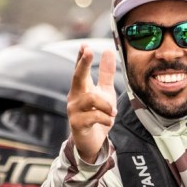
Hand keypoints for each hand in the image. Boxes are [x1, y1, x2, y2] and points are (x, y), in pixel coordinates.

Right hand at [66, 43, 116, 162]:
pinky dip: (105, 118)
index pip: (80, 69)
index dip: (82, 57)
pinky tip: (109, 121)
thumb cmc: (97, 114)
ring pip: (90, 99)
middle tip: (89, 51)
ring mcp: (74, 111)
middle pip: (77, 77)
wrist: (92, 142)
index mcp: (81, 88)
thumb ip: (106, 73)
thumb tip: (108, 50)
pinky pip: (94, 116)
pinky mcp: (77, 124)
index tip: (85, 45)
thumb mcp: (105, 92)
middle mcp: (75, 97)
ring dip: (106, 104)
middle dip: (83, 64)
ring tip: (113, 112)